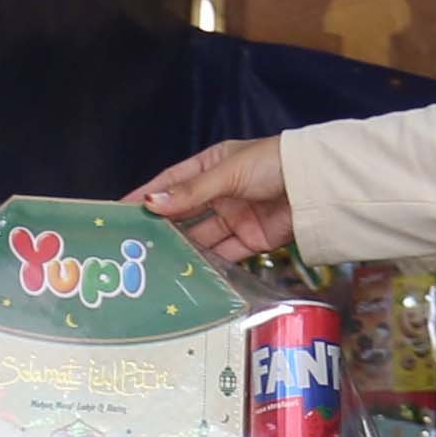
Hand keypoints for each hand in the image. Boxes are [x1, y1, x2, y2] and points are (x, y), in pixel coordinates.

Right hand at [132, 136, 297, 268]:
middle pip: (184, 213)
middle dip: (162, 228)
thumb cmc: (272, 164)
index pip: (172, 182)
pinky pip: (223, 255)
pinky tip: (188, 272)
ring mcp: (234, 218)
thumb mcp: (226, 173)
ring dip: (183, 250)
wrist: (315, 185)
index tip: (120, 210)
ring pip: (201, 237)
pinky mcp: (250, 241)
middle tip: (134, 245)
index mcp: (212, 167)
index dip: (148, 195)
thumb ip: (190, 192)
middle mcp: (220, 193)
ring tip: (156, 264)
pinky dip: (208, 264)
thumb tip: (151, 204)